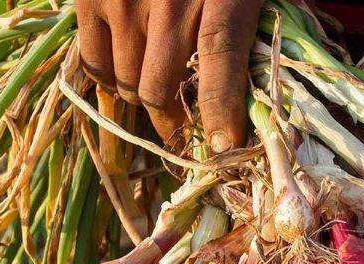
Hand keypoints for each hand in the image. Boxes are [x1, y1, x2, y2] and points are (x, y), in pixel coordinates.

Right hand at [76, 0, 264, 149]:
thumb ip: (253, 24)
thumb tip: (270, 81)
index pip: (220, 65)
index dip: (221, 114)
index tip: (223, 148)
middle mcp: (169, 1)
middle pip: (159, 91)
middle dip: (172, 122)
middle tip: (183, 130)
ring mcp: (123, 1)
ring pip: (125, 84)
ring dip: (140, 102)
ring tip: (156, 101)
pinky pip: (93, 62)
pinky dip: (109, 82)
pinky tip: (125, 79)